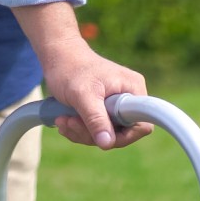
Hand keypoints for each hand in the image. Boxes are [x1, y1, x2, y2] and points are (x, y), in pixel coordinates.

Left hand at [15, 0, 150, 149]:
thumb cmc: (70, 69)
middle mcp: (129, 98)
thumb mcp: (82, 95)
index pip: (142, 125)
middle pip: (121, 133)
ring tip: (62, 119)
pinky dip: (79, 129)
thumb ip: (96, 119)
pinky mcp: (103, 110)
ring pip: (105, 134)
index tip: (99, 135)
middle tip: (69, 122)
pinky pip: (96, 130)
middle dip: (92, 134)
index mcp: (133, 89)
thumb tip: (108, 144)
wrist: (57, 56)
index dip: (123, 136)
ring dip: (81, 132)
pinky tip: (63, 119)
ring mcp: (116, 105)